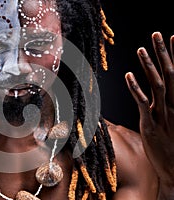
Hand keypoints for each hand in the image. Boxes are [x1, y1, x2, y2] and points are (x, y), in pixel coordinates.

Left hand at [125, 32, 173, 195]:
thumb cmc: (173, 146)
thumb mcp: (172, 121)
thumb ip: (165, 105)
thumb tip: (157, 92)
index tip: (173, 36)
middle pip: (171, 73)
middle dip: (164, 53)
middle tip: (157, 33)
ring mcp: (163, 114)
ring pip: (158, 84)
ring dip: (149, 65)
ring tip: (141, 48)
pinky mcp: (151, 124)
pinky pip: (144, 103)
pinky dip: (136, 88)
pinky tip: (129, 75)